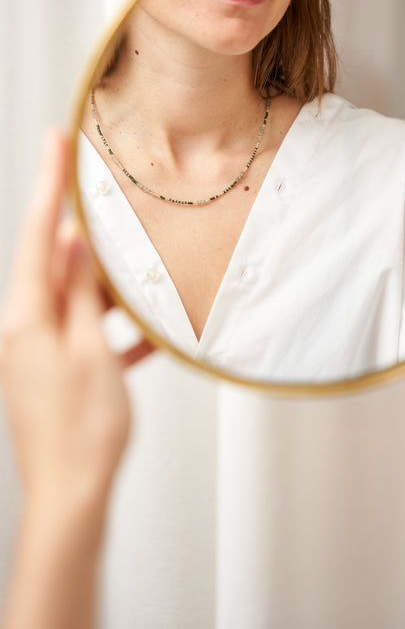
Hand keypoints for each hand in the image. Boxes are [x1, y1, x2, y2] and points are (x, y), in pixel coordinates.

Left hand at [0, 129, 132, 511]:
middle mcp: (24, 329)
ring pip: (74, 301)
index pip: (37, 235)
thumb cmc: (83, 428)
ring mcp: (38, 353)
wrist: (71, 496)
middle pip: (56, 267)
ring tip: (141, 278)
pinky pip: (85, 337)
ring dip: (106, 291)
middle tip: (117, 212)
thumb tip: (73, 246)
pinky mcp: (56, 374)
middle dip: (87, 241)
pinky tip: (146, 337)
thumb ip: (80, 294)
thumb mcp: (89, 350)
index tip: (56, 142)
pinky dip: (111, 332)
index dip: (48, 185)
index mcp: (26, 317)